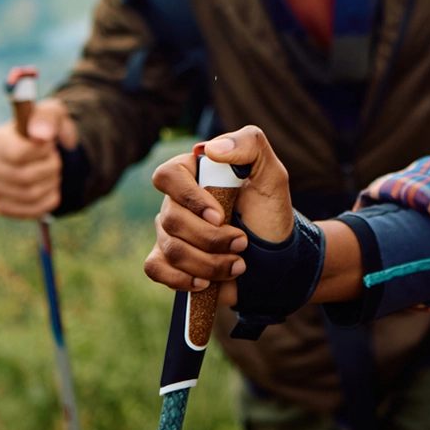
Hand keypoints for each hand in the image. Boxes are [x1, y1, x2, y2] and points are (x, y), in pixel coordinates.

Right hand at [0, 101, 76, 218]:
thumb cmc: (46, 129)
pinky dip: (49, 200)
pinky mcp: (1, 207)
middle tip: (54, 159)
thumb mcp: (52, 114)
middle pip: (26, 177)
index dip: (43, 152)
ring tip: (51, 171)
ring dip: (52, 183)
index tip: (49, 144)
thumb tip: (40, 136)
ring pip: (31, 195)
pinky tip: (49, 187)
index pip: (19, 155)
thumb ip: (47, 118)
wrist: (46, 151)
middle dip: (50, 168)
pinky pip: (31, 211)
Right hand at [144, 125, 293, 302]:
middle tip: (242, 243)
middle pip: (171, 219)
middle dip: (211, 239)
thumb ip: (250, 145)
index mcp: (194, 173)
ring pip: (170, 248)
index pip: (169, 175)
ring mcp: (169, 231)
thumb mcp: (273, 176)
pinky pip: (155, 268)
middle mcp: (176, 201)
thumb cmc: (270, 214)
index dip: (190, 198)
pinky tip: (205, 283)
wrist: (275, 259)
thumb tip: (210, 148)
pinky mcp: (168, 260)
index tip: (219, 216)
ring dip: (209, 263)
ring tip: (238, 265)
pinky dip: (181, 279)